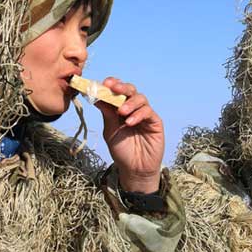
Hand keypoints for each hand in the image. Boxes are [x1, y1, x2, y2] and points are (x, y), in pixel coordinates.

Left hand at [96, 78, 163, 192]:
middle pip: (130, 90)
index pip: (117, 92)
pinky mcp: (155, 122)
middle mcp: (133, 108)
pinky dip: (138, 114)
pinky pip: (148, 112)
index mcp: (119, 108)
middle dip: (121, 87)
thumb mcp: (110, 131)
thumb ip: (107, 114)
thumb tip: (97, 97)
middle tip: (113, 88)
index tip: (104, 83)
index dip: (112, 85)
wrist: (134, 168)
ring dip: (130, 102)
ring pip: (140, 98)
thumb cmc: (122, 150)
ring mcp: (144, 114)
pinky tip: (130, 122)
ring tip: (121, 112)